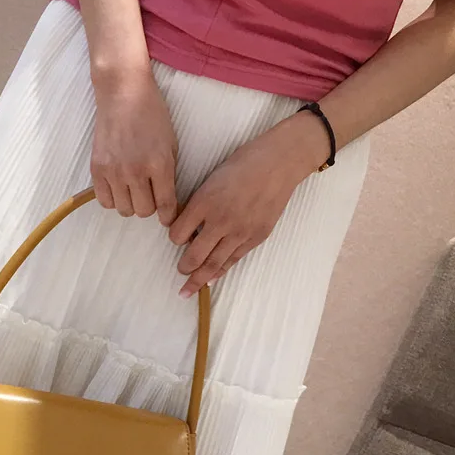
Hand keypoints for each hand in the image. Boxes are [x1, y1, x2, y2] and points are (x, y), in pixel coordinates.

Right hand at [91, 68, 178, 224]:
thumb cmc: (151, 115)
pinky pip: (105, 201)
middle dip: (149, 205)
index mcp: (159, 164)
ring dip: (130, 203)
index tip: (167, 217)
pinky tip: (118, 186)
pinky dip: (113, 198)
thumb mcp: (170, 143)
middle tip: (149, 193)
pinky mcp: (97, 169)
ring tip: (132, 188)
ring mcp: (114, 171)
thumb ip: (168, 174)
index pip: (165, 205)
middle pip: (143, 211)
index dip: (168, 216)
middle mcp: (136, 171)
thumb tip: (167, 202)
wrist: (123, 92)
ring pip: (124, 209)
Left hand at [169, 113, 329, 295]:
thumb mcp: (211, 180)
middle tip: (180, 270)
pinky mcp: (255, 238)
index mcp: (204, 202)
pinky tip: (211, 278)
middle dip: (184, 268)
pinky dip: (219, 271)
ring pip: (212, 265)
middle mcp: (220, 220)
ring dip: (197, 280)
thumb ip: (198, 205)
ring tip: (187, 290)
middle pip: (193, 257)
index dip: (174, 238)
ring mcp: (239, 232)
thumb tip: (188, 228)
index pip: (177, 235)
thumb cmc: (243, 165)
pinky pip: (232, 260)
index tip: (177, 238)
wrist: (279, 163)